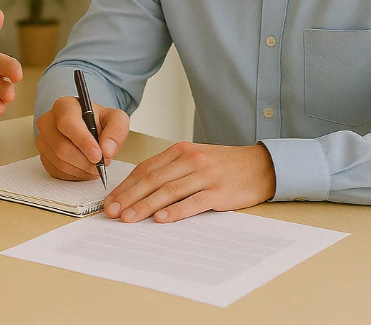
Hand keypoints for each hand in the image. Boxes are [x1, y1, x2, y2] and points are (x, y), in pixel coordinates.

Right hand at [36, 95, 129, 179]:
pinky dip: (75, 175)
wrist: (86, 125)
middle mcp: (48, 121)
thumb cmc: (97, 120)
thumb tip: (107, 150)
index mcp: (64, 106)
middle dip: (86, 161)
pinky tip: (85, 168)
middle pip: (62, 147)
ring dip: (82, 169)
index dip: (83, 142)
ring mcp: (43, 140)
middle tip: (103, 163)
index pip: (68, 123)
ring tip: (96, 165)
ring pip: (60, 162)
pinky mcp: (43, 156)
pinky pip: (57, 171)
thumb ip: (116, 130)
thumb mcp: (115, 118)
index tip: (98, 156)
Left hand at [103, 142, 275, 222]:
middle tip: (111, 211)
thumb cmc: (223, 165)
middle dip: (128, 196)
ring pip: (168, 191)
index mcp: (179, 150)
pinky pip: (193, 202)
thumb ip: (170, 170)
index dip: (126, 185)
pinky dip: (175, 211)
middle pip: (152, 179)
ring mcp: (204, 175)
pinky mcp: (218, 191)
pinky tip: (160, 219)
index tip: (110, 200)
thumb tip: (140, 190)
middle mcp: (189, 159)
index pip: (145, 168)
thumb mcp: (194, 158)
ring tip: (128, 218)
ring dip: (145, 206)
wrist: (260, 166)